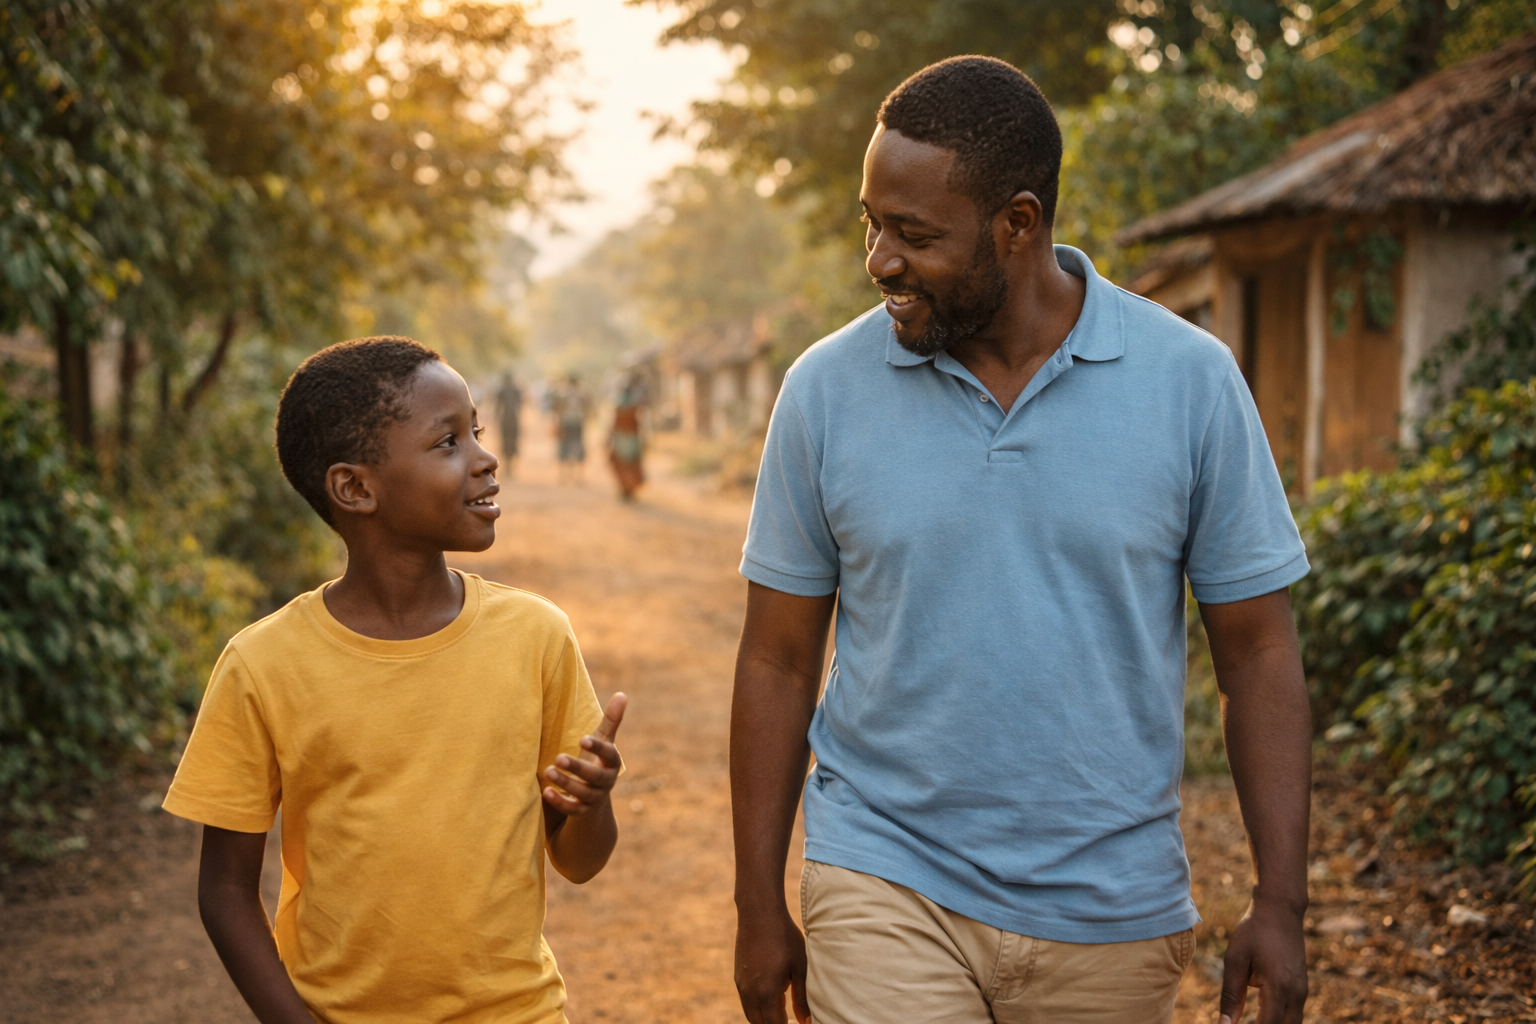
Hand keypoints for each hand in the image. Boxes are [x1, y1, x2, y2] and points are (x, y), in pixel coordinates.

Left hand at [542, 692, 625, 815]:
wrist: (595, 796)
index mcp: (611, 763)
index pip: (609, 755)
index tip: (582, 739)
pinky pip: (572, 809)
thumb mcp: (603, 741)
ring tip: (547, 771)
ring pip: (582, 793)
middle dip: (577, 768)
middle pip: (594, 776)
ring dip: (565, 783)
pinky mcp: (581, 810)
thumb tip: (622, 694)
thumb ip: (611, 720)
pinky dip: (560, 802)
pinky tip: (545, 792)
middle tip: (558, 757)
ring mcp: (594, 798)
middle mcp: (606, 782)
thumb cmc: (596, 760)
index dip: (598, 747)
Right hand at [735, 905, 810, 1023]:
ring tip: (783, 1014)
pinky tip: (772, 999)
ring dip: (765, 1019)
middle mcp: (750, 994)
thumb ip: (802, 998)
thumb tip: (807, 1021)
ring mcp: (741, 986)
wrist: (758, 913)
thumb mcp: (799, 967)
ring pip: (751, 1016)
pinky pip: (746, 1003)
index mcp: (767, 994)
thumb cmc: (784, 937)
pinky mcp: (738, 978)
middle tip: (792, 1021)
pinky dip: (758, 1009)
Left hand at [1219, 895, 1307, 1023]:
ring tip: (1251, 1020)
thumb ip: (1231, 995)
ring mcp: (1302, 992)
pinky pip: (1294, 1015)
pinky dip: (1279, 1021)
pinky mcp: (1302, 988)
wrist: (1280, 909)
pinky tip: (1260, 1018)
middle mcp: (1296, 995)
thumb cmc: (1254, 931)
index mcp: (1279, 988)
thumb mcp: (1235, 960)